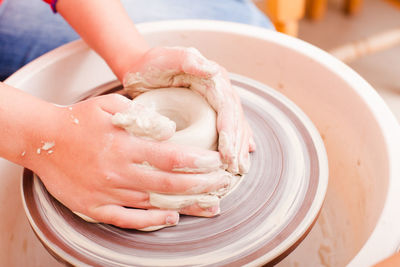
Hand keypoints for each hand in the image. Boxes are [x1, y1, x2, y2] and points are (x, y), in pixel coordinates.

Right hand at [28, 94, 229, 229]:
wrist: (43, 140)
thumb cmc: (79, 120)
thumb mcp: (109, 105)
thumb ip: (141, 116)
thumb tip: (170, 131)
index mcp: (125, 145)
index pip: (171, 157)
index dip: (198, 162)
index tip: (217, 163)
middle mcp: (119, 171)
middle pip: (169, 183)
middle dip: (202, 185)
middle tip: (223, 185)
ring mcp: (108, 192)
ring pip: (154, 202)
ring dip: (185, 205)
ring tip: (210, 205)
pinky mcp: (96, 207)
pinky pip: (128, 218)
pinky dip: (152, 221)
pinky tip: (171, 218)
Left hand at [123, 47, 254, 173]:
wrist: (141, 70)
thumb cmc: (151, 65)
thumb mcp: (165, 59)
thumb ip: (186, 60)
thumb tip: (213, 70)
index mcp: (213, 78)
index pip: (227, 106)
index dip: (230, 130)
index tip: (227, 153)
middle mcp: (219, 89)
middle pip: (235, 119)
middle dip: (237, 144)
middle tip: (236, 167)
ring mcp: (216, 101)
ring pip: (234, 125)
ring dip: (238, 147)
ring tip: (240, 168)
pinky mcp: (209, 111)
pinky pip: (226, 128)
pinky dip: (234, 142)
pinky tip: (238, 156)